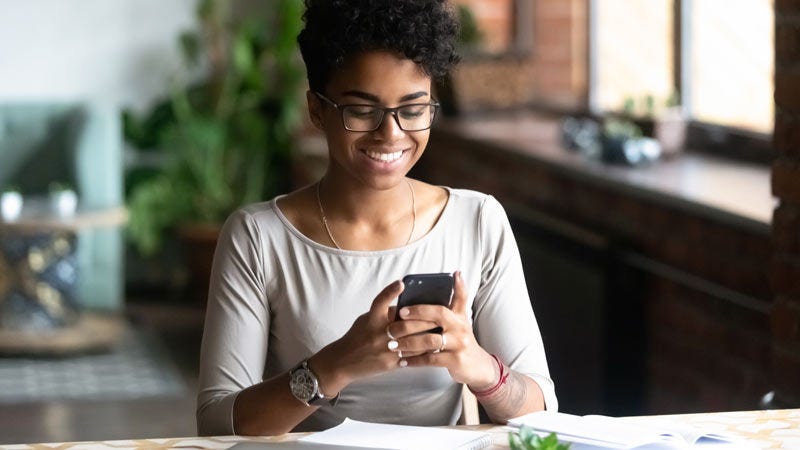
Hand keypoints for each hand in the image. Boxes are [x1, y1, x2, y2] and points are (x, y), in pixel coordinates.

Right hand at [309, 280, 434, 394]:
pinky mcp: (389, 364)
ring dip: (429, 337)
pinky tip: (434, 348)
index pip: (380, 301)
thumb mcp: (366, 320)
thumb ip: (384, 313)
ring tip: (443, 332)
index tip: (401, 283)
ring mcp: (384, 349)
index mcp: (371, 319)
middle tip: (442, 315)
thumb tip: (406, 306)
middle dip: (426, 320)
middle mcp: (377, 333)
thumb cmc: (357, 337)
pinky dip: (424, 352)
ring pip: (413, 342)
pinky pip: (411, 357)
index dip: (390, 292)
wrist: (343, 362)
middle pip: (407, 324)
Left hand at [391, 271, 497, 388]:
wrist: (477, 365)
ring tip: (393, 343)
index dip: (454, 286)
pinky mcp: (455, 360)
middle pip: (439, 314)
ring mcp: (459, 344)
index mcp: (459, 316)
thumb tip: (456, 274)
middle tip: (399, 313)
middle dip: (417, 312)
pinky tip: (403, 361)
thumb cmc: (461, 339)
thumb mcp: (461, 320)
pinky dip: (415, 360)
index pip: (459, 296)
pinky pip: (430, 359)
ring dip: (409, 342)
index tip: (447, 276)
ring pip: (430, 340)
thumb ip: (456, 301)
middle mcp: (461, 327)